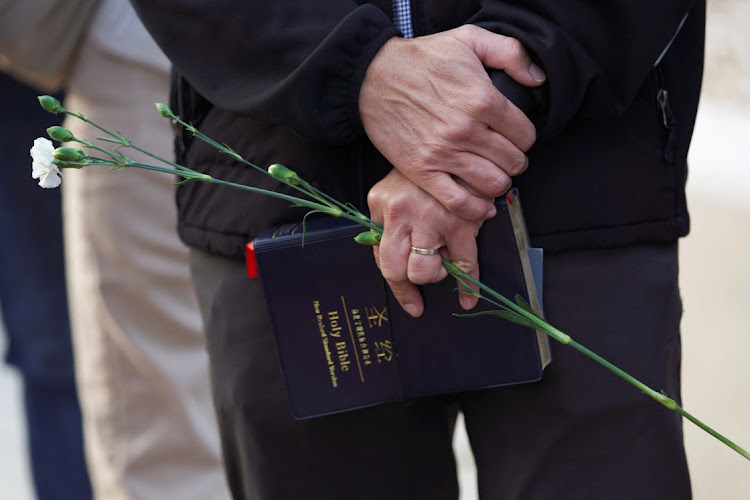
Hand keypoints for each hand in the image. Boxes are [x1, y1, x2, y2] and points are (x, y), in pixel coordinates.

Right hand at [359, 25, 545, 221]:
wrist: (373, 77)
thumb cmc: (421, 59)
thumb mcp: (468, 38)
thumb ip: (509, 52)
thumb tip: (537, 78)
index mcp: (482, 99)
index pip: (525, 135)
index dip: (524, 138)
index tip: (514, 137)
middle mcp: (465, 129)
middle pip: (513, 162)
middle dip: (514, 161)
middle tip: (504, 157)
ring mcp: (443, 153)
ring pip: (492, 184)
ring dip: (498, 183)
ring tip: (491, 174)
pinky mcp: (422, 171)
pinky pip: (458, 202)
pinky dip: (476, 209)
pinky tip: (482, 205)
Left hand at [368, 168, 483, 317]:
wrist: (459, 143)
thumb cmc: (428, 171)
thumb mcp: (395, 190)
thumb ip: (389, 223)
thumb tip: (396, 262)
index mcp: (382, 204)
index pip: (380, 257)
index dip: (397, 286)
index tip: (411, 303)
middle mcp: (401, 212)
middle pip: (398, 270)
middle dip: (415, 280)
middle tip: (429, 274)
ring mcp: (430, 218)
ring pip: (427, 271)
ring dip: (438, 274)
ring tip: (447, 257)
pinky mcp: (460, 221)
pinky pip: (464, 264)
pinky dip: (467, 286)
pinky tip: (468, 297)